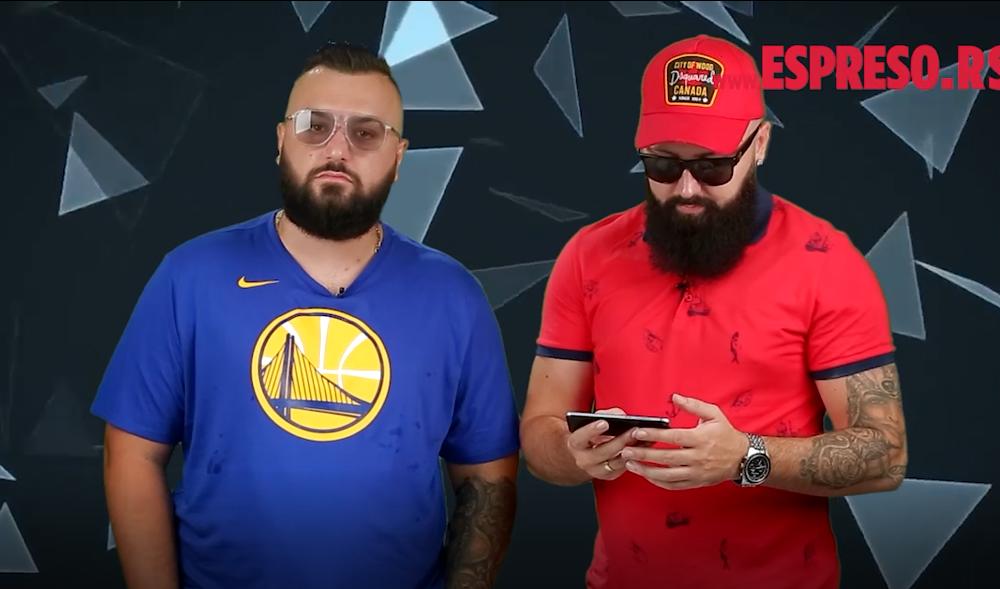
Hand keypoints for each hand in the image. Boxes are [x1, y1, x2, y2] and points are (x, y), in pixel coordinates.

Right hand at [566, 408, 640, 480]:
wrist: (583, 455)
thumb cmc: (589, 435)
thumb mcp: (591, 422)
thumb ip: (604, 415)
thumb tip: (620, 415)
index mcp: (575, 444)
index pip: (580, 437)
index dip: (592, 430)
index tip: (604, 423)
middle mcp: (584, 460)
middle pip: (603, 451)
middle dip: (620, 440)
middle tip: (633, 430)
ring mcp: (597, 470)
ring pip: (617, 461)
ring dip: (632, 450)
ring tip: (643, 438)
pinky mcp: (610, 475)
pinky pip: (625, 467)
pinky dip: (636, 456)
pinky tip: (645, 446)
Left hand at [620, 394, 748, 490]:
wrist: (744, 458)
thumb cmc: (726, 434)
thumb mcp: (714, 414)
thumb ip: (693, 405)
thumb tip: (674, 397)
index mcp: (700, 439)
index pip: (673, 438)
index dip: (653, 436)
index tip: (637, 432)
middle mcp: (697, 457)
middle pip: (666, 458)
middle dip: (643, 455)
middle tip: (625, 451)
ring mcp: (696, 472)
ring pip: (667, 475)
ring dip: (646, 471)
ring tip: (630, 465)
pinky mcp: (696, 483)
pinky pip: (674, 485)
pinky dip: (658, 482)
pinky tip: (646, 475)